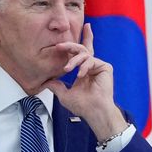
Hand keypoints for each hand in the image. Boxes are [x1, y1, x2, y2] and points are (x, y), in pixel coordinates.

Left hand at [43, 23, 126, 139]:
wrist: (94, 111)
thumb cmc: (82, 106)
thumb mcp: (64, 95)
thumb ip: (56, 86)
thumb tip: (45, 82)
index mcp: (83, 71)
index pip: (79, 55)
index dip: (75, 44)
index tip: (64, 40)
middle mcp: (91, 67)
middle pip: (82, 48)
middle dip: (70, 45)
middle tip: (59, 45)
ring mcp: (98, 66)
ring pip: (84, 54)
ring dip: (73, 60)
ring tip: (67, 68)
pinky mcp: (105, 67)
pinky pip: (92, 60)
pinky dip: (84, 66)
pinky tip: (80, 75)